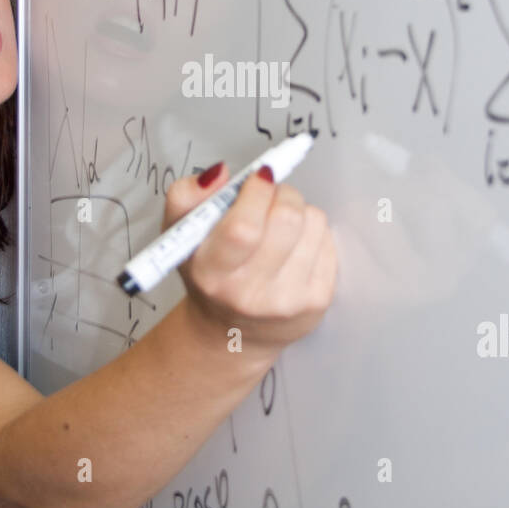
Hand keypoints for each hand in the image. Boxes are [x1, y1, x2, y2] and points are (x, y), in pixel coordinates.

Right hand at [161, 160, 337, 353]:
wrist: (235, 334)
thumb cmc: (209, 276)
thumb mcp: (181, 238)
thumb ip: (185, 198)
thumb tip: (220, 173)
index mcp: (211, 274)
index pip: (243, 228)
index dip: (257, 193)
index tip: (259, 177)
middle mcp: (249, 293)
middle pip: (286, 220)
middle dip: (282, 193)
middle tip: (270, 196)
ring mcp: (287, 300)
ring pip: (312, 222)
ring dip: (299, 210)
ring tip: (280, 225)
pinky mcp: (317, 301)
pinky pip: (327, 239)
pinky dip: (313, 231)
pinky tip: (294, 247)